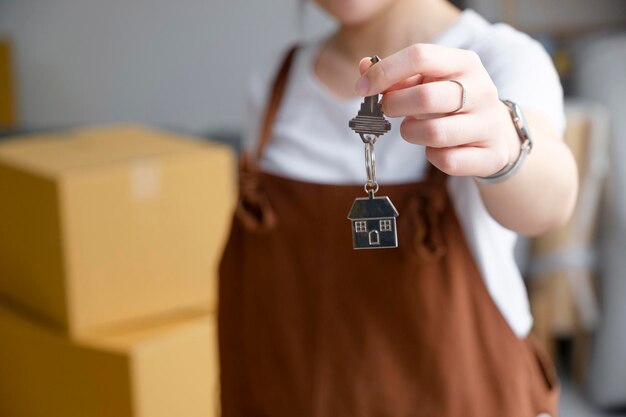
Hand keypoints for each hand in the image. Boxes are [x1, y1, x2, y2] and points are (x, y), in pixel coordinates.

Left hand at [355, 43, 519, 177]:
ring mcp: (489, 124)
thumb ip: (396, 75)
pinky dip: (433, 157)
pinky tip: (436, 148)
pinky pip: (447, 160)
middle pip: (425, 97)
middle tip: (388, 110)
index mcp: (465, 63)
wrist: (497, 135)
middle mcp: (482, 90)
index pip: (420, 56)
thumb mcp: (428, 82)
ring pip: (434, 133)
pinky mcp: (490, 155)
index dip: (385, 72)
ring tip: (412, 129)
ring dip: (411, 133)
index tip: (363, 88)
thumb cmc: (450, 103)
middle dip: (394, 105)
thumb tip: (363, 68)